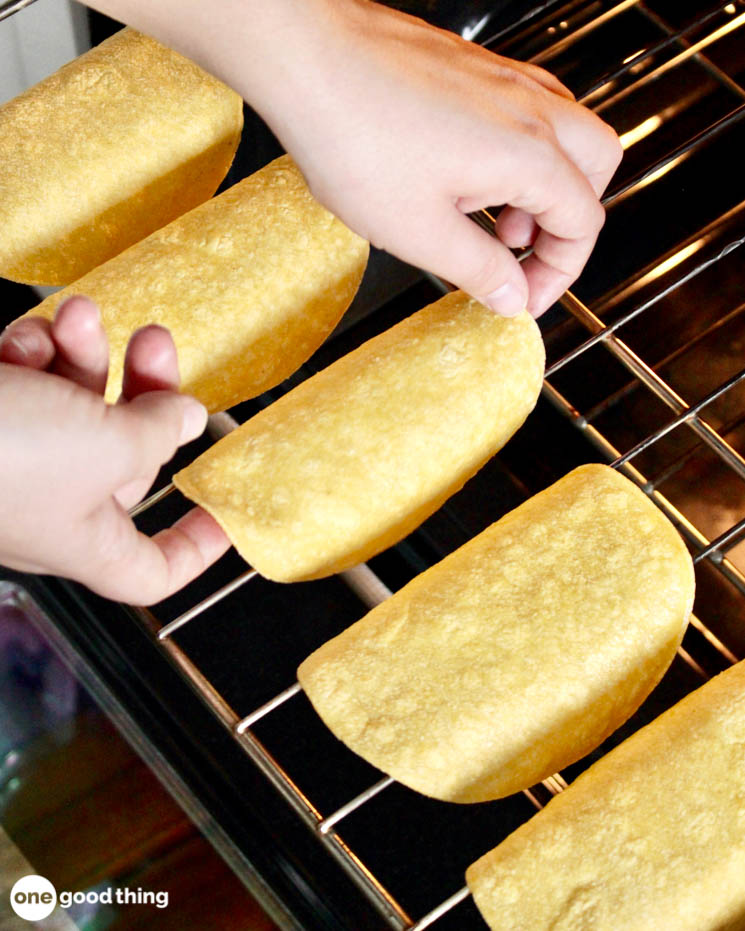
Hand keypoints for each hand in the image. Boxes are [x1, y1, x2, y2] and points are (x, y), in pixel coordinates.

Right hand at [0, 296, 229, 603]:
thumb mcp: (104, 446)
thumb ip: (155, 431)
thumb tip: (187, 418)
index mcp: (88, 539)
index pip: (155, 569)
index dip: (196, 547)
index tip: (227, 515)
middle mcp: (51, 504)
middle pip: (126, 455)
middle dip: (144, 393)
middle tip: (158, 344)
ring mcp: (13, 458)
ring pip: (74, 403)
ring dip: (84, 353)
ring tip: (82, 318)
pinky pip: (25, 380)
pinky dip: (32, 350)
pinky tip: (27, 333)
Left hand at [230, 0, 622, 317]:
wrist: (307, 59)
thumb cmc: (354, 135)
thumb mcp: (419, 232)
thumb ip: (478, 270)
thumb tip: (510, 296)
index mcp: (530, 154)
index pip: (582, 223)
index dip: (558, 273)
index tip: (523, 298)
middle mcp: (530, 108)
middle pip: (595, 167)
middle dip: (567, 221)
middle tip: (520, 253)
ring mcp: (502, 79)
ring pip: (564, 132)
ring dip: (543, 184)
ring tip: (490, 218)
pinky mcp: (472, 67)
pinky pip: (523, 110)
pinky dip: (514, 152)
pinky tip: (463, 175)